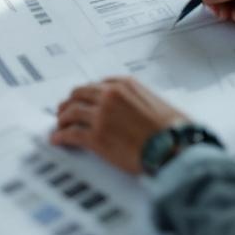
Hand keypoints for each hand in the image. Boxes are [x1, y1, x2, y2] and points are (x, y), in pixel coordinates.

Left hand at [50, 77, 186, 174]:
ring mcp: (101, 116)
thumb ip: (139, 101)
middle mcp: (109, 96)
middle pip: (79, 95)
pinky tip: (58, 139)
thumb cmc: (175, 130)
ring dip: (62, 119)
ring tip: (60, 125)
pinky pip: (71, 133)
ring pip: (71, 112)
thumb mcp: (158, 103)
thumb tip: (135, 111)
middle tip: (65, 110)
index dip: (87, 94)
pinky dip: (61, 136)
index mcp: (125, 85)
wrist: (176, 149)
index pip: (97, 85)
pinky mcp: (96, 137)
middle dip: (70, 102)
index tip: (83, 99)